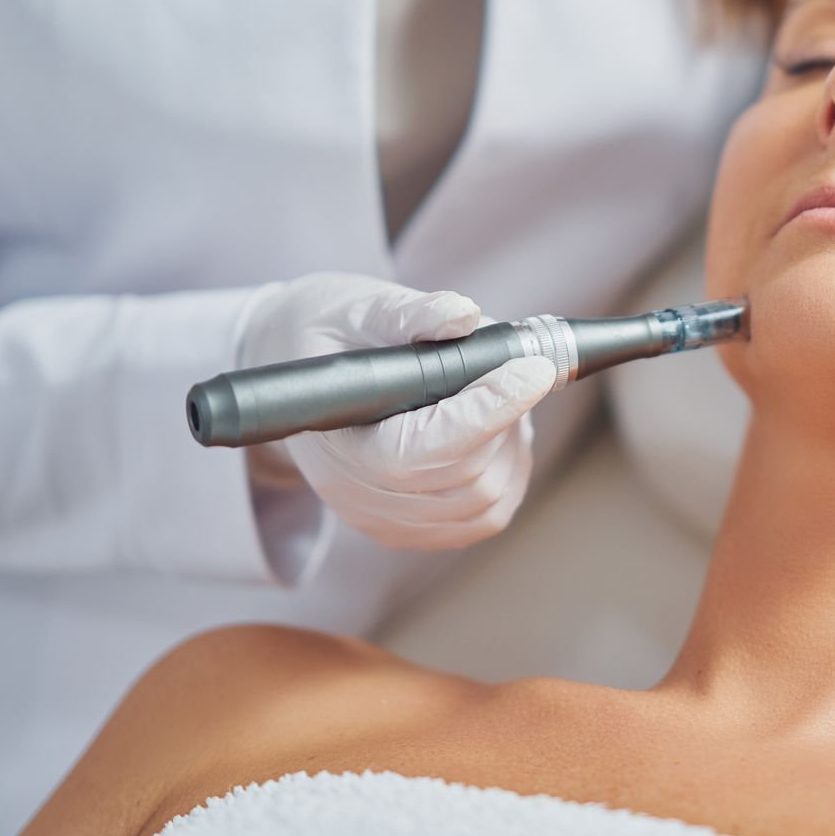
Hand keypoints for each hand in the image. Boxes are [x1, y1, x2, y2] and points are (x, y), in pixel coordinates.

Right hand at [237, 272, 555, 548]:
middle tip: (521, 370)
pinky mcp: (409, 528)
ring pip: (485, 503)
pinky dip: (507, 475)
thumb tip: (462, 315)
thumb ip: (410, 313)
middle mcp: (359, 495)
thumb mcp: (357, 307)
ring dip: (513, 447)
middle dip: (508, 419)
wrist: (299, 377)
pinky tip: (502, 433)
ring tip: (507, 395)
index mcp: (340, 440)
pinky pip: (481, 519)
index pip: (429, 448)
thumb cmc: (327, 334)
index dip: (491, 408)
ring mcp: (385, 520)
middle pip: (466, 477)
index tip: (535, 368)